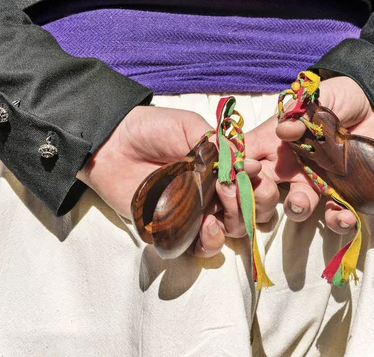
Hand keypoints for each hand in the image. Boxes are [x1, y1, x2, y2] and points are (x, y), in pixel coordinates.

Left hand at [77, 106, 278, 257]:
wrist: (112, 141)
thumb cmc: (151, 129)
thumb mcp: (190, 127)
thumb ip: (219, 144)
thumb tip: (250, 165)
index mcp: (221, 170)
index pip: (255, 186)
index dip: (261, 185)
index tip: (250, 173)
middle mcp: (213, 195)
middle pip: (249, 213)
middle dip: (253, 206)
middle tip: (234, 190)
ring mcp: (194, 214)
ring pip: (228, 233)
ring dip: (235, 224)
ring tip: (221, 207)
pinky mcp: (172, 229)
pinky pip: (195, 247)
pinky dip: (208, 243)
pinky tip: (206, 227)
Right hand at [246, 76, 373, 233]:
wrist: (373, 106)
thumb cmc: (335, 99)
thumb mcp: (313, 99)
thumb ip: (298, 113)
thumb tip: (285, 129)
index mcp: (273, 146)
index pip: (243, 163)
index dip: (238, 172)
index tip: (248, 170)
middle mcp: (288, 170)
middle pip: (260, 195)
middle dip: (257, 201)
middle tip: (268, 191)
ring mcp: (313, 184)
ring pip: (295, 208)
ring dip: (295, 209)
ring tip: (301, 202)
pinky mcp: (341, 194)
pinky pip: (335, 215)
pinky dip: (338, 221)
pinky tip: (345, 217)